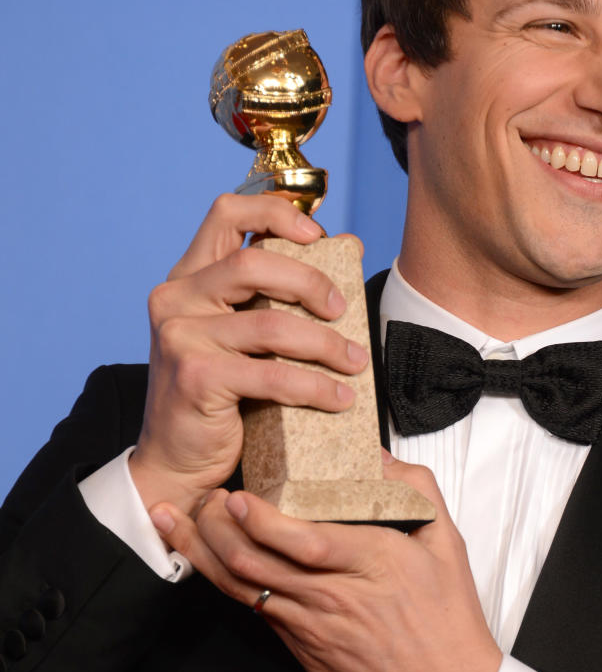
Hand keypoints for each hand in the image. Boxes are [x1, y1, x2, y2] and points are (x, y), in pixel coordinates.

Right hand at [130, 194, 368, 515]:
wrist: (177, 460)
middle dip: (311, 282)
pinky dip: (315, 386)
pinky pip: (271, 375)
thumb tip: (350, 244)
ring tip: (355, 363)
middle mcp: (176, 298)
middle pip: (255, 262)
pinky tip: (340, 399)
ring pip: (271, 324)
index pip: (227, 212)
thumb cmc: (218, 394)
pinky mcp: (196, 377)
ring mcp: (181, 336)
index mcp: (188, 277)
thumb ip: (281, 292)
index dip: (276, 212)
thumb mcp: (244, 334)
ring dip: (326, 345)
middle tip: (344, 310)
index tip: (318, 235)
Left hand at [150, 455, 501, 671]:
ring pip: (242, 588)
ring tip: (183, 523)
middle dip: (215, 526)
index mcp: (373, 563)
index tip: (237, 496)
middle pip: (256, 561)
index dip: (261, 519)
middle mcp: (335, 596)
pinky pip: (254, 611)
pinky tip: (207, 562)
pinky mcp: (301, 649)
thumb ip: (416, 489)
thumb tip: (378, 455)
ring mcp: (313, 627)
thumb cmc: (449, 621)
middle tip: (203, 499)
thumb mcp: (448, 544)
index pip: (304, 540)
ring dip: (205, 553)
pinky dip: (224, 583)